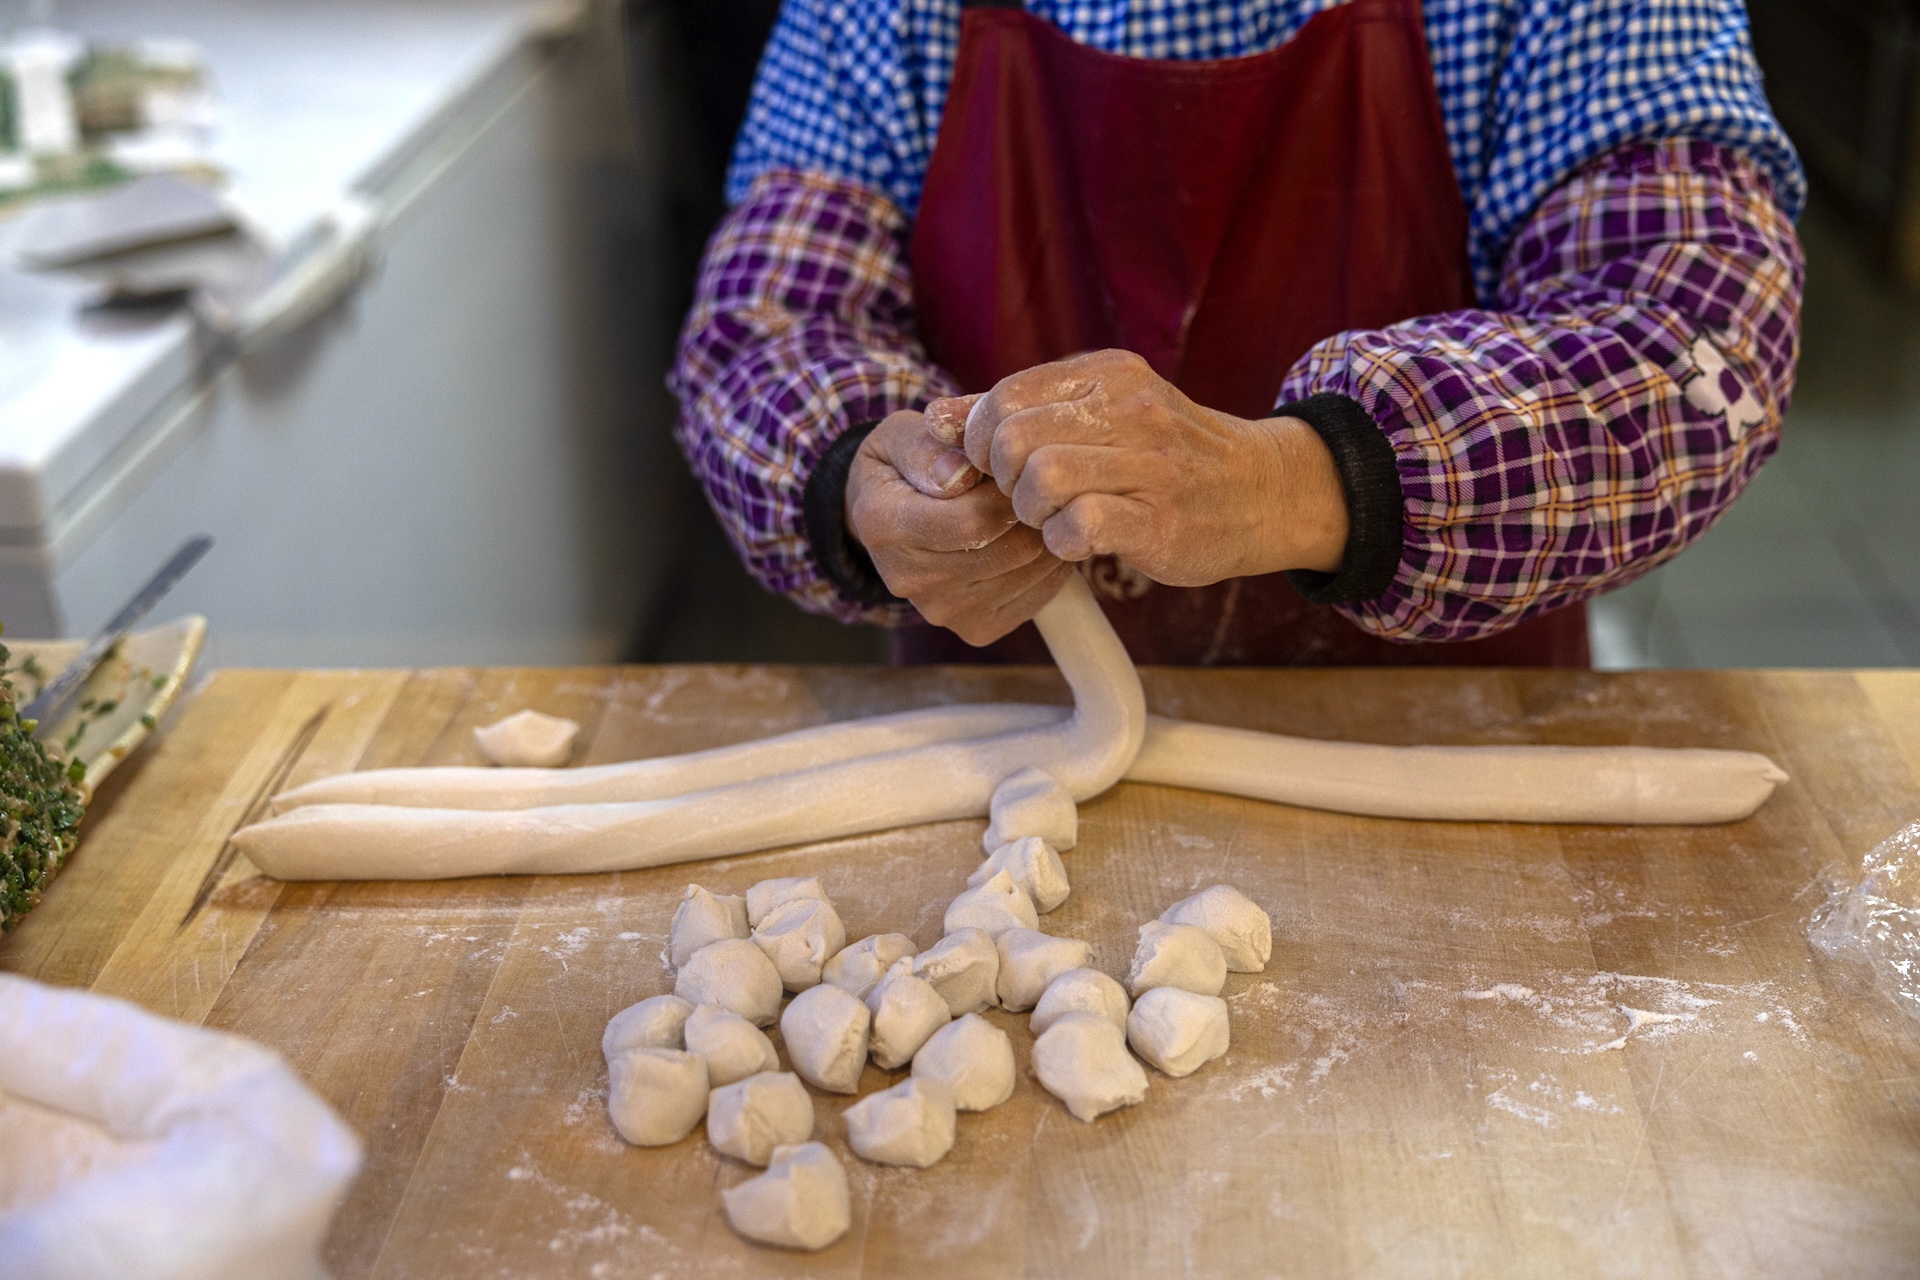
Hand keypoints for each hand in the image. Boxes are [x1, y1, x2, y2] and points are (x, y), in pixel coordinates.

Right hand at [845, 410, 1074, 644]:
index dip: (1011, 489)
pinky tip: (1035, 537)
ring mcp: (942, 611)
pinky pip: (1037, 596)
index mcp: (883, 525)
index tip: (1020, 465)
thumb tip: (960, 475)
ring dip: (1046, 536)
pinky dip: (1049, 565)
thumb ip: (926, 448)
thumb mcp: (900, 436)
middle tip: (1040, 486)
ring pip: (1027, 572)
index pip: (972, 519)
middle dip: (1034, 512)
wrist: (891, 518)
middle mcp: (908, 579)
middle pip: (1008, 550)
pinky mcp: (975, 629)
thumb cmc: (906, 466)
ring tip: (1038, 508)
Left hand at [927, 350, 1348, 584]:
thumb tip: (934, 418)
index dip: (981, 440)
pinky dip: (1062, 541)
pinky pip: (1078, 526)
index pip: (1004, 396)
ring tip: (1050, 518)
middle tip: (1026, 497)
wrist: (1259, 490)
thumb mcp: (1096, 413)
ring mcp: (1149, 465)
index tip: (999, 466)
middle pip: (1013, 439)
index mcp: (1107, 374)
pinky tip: (1077, 541)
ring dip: (1029, 512)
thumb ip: (1014, 411)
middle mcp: (1130, 409)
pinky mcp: (1159, 520)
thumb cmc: (1164, 455)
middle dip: (1003, 479)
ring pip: (1041, 479)